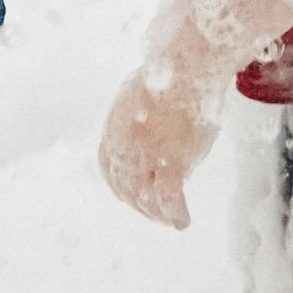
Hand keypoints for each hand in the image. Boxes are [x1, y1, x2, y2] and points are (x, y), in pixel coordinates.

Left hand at [99, 53, 221, 227]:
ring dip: (158, 214)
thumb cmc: (169, 77)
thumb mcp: (140, 96)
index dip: (119, 185)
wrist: (184, 71)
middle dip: (139, 204)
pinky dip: (176, 214)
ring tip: (171, 221)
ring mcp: (146, 157)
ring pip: (146, 198)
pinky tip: (183, 221)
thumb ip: (138, 119)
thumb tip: (149, 129)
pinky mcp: (170, 164)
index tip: (130, 195)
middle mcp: (123, 147)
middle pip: (125, 187)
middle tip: (155, 214)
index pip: (108, 167)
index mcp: (113, 129)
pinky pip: (170, 199)